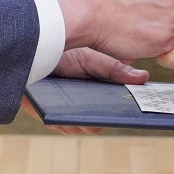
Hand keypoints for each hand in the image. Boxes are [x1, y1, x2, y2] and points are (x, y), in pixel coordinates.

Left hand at [27, 48, 145, 134]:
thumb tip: (144, 78)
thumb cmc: (62, 52)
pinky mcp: (43, 113)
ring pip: (75, 126)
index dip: (121, 113)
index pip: (112, 109)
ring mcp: (61, 111)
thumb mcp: (91, 59)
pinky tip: (62, 113)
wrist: (29, 47)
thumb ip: (114, 69)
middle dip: (98, 120)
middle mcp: (79, 106)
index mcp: (94, 93)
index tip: (129, 113)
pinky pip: (55, 123)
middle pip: (94, 122)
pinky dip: (60, 119)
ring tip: (82, 115)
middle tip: (101, 115)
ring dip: (78, 121)